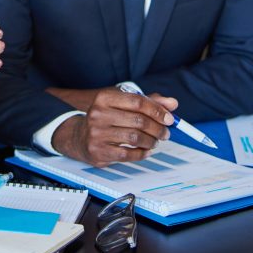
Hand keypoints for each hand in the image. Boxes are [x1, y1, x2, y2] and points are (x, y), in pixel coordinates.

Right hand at [50, 87, 177, 166]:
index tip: (169, 118)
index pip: (138, 101)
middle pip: (139, 121)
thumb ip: (149, 102)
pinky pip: (128, 154)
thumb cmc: (106, 118)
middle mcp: (98, 114)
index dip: (158, 110)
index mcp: (104, 98)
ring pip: (135, 138)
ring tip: (154, 141)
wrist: (80, 137)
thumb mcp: (123, 104)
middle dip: (158, 128)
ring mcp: (97, 133)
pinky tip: (146, 151)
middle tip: (165, 133)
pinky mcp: (98, 151)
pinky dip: (142, 153)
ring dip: (151, 141)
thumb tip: (172, 103)